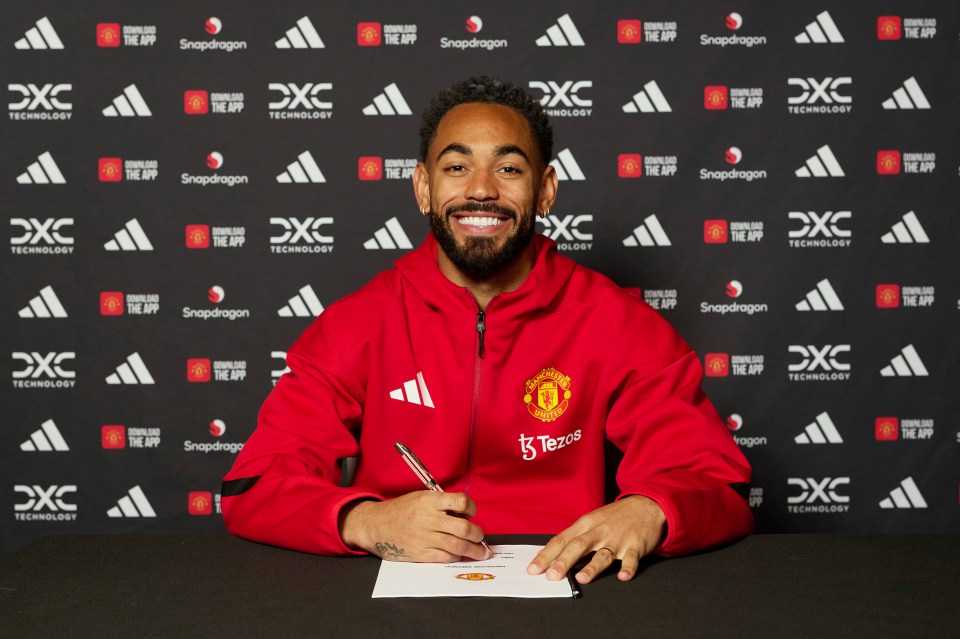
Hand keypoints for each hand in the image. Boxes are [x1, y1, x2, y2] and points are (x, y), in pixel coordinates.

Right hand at [339, 491, 489, 561]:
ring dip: (474, 550)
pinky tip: (459, 555)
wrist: (374, 525)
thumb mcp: (420, 497)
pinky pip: (445, 557)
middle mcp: (428, 518)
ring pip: (457, 546)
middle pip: (463, 528)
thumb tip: (465, 515)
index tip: (472, 512)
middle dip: (478, 535)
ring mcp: (424, 538)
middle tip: (481, 537)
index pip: (460, 501)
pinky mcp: (420, 554)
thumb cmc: (400, 510)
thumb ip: (441, 504)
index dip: (471, 508)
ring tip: (480, 552)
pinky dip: (456, 557)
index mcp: (429, 500)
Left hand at [527, 495, 665, 583]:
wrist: (645, 505)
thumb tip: (550, 554)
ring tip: (582, 578)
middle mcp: (599, 531)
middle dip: (564, 561)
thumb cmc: (614, 516)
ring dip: (592, 566)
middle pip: (578, 546)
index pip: (561, 540)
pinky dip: (628, 567)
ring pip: (603, 554)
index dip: (546, 555)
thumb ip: (574, 537)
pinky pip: (631, 558)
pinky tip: (622, 576)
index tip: (533, 569)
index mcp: (585, 525)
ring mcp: (617, 539)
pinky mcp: (636, 545)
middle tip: (551, 576)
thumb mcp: (591, 521)